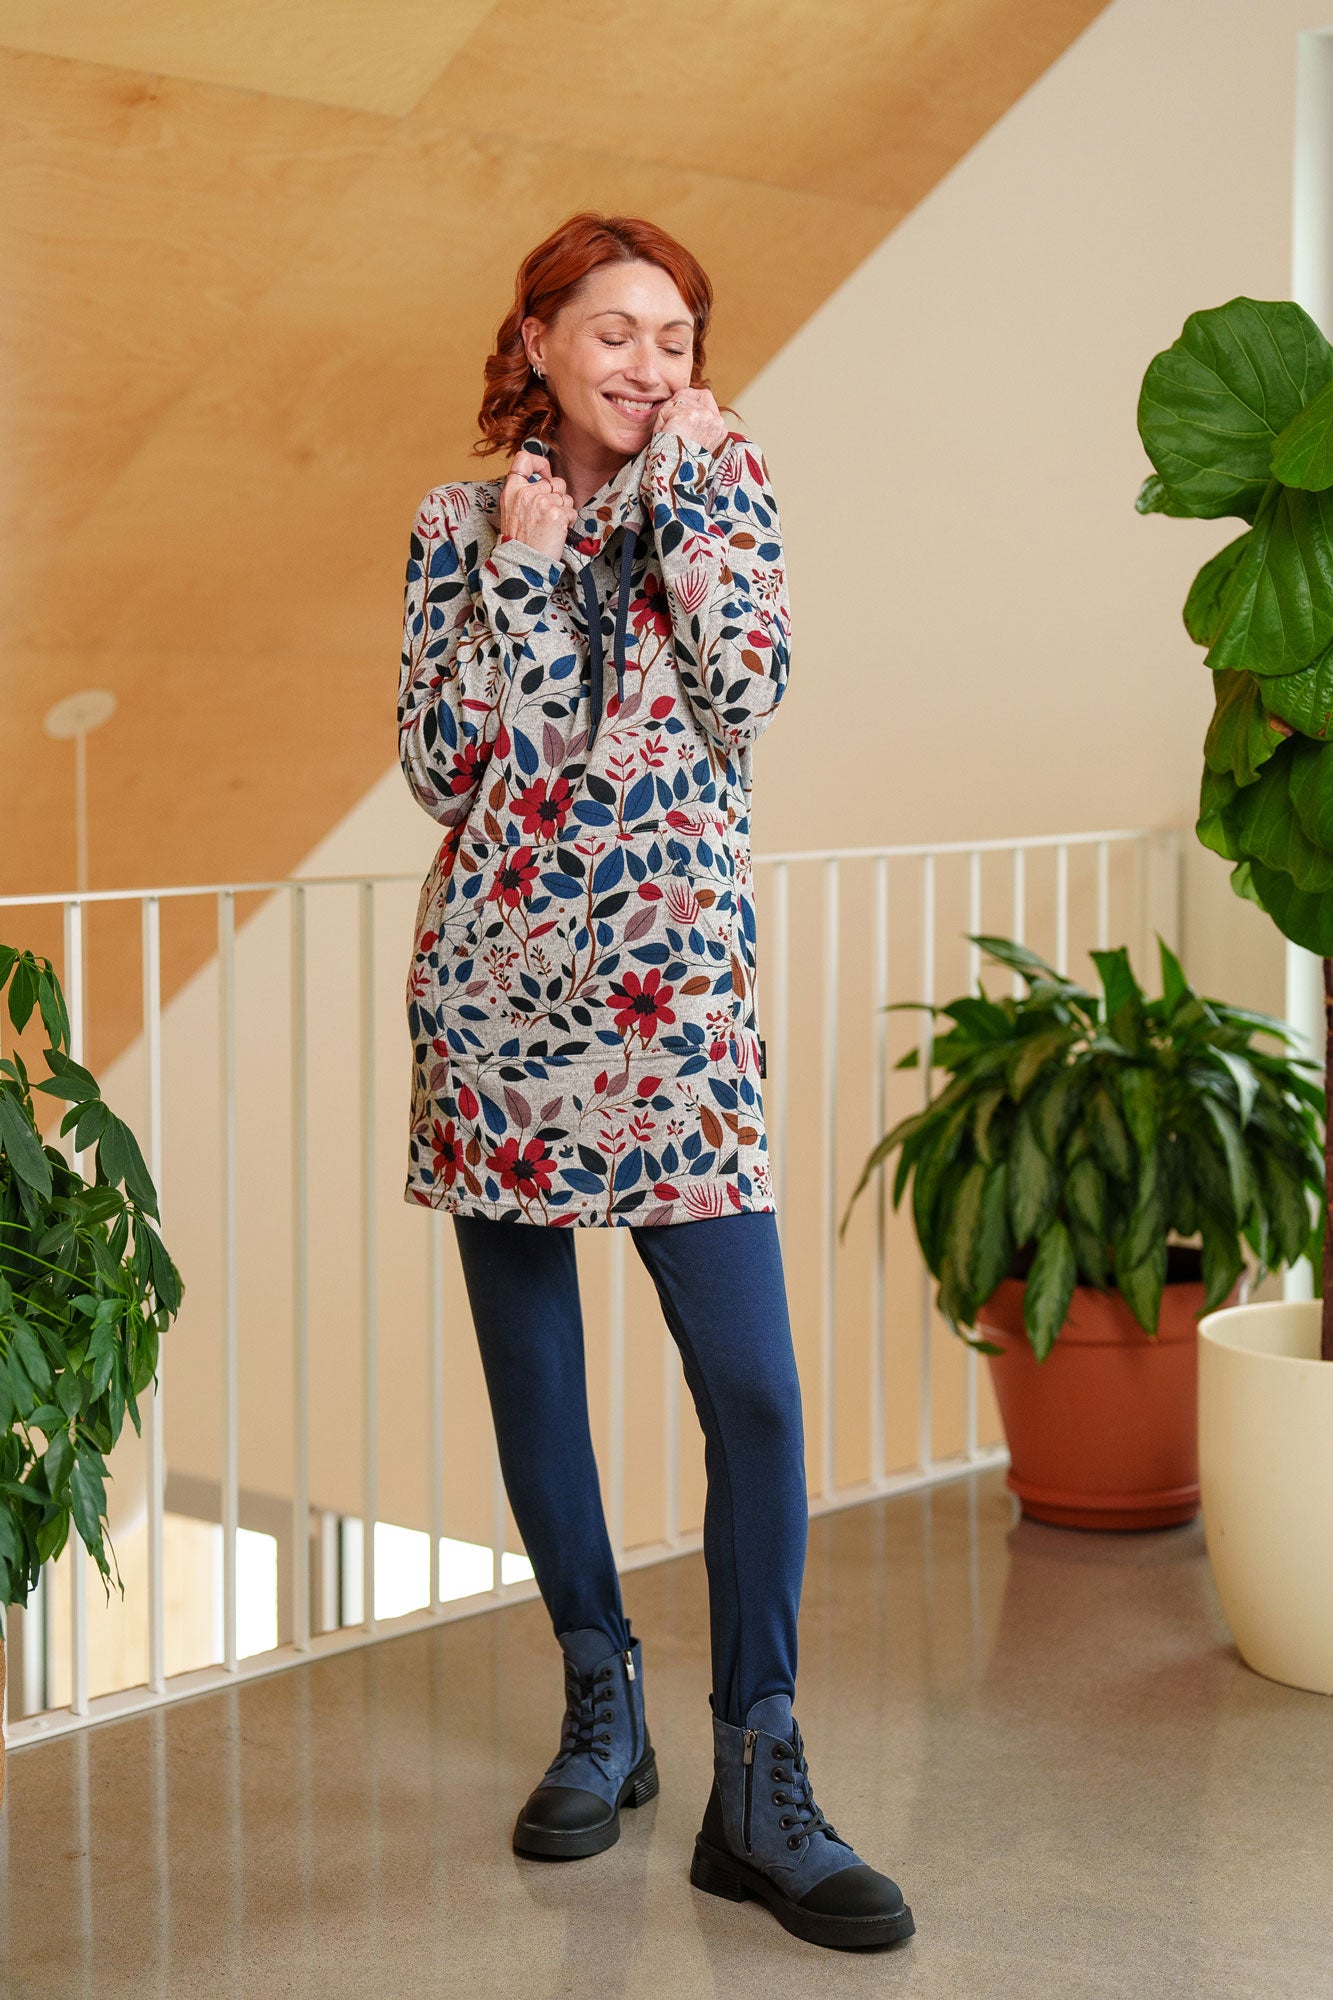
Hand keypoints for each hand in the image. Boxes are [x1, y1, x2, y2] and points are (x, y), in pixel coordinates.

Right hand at [498, 445, 575, 560]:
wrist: (522, 565)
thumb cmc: (520, 542)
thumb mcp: (513, 511)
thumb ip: (525, 492)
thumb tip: (546, 477)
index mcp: (512, 490)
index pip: (523, 458)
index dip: (539, 463)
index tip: (545, 473)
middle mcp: (526, 493)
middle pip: (555, 481)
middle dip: (557, 496)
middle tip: (548, 515)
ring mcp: (541, 503)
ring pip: (566, 496)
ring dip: (564, 510)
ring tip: (551, 525)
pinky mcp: (556, 514)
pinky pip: (572, 510)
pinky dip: (568, 522)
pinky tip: (557, 532)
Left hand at [651, 386, 726, 453]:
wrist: (675, 475)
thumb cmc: (680, 459)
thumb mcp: (695, 436)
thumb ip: (695, 417)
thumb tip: (679, 398)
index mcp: (719, 426)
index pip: (704, 395)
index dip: (687, 402)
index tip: (680, 422)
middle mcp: (716, 420)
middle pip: (687, 394)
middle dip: (674, 408)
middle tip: (673, 430)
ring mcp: (704, 416)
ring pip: (676, 400)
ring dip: (667, 417)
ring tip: (670, 436)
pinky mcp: (689, 416)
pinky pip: (666, 409)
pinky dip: (661, 423)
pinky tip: (666, 436)